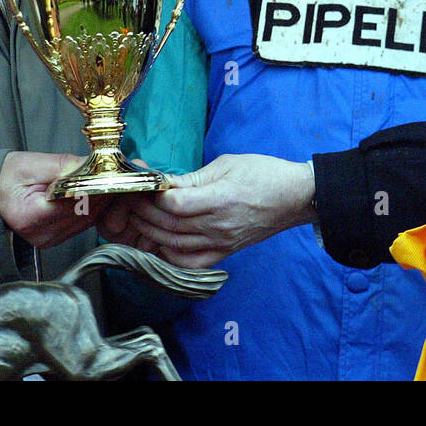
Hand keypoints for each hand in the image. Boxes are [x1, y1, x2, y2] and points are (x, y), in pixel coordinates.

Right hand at [0, 152, 111, 248]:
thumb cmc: (8, 178)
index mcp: (29, 216)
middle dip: (101, 191)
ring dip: (100, 200)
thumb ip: (62, 165)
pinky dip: (92, 207)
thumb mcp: (30, 164)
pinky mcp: (55, 239)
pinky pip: (82, 223)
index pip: (71, 203)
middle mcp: (40, 234)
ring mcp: (48, 240)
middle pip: (83, 213)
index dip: (92, 187)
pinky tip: (97, 192)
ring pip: (87, 219)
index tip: (107, 173)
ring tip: (107, 179)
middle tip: (114, 173)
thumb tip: (90, 164)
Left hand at [117, 155, 314, 267]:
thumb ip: (193, 177)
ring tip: (137, 219)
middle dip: (143, 213)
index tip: (142, 186)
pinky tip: (160, 244)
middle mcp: (219, 225)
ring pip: (175, 244)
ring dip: (150, 233)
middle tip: (130, 201)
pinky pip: (191, 262)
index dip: (153, 197)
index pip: (175, 205)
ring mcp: (221, 242)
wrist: (295, 197)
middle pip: (169, 225)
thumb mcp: (228, 164)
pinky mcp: (225, 252)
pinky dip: (170, 256)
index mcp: (221, 199)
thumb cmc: (264, 174)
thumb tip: (163, 182)